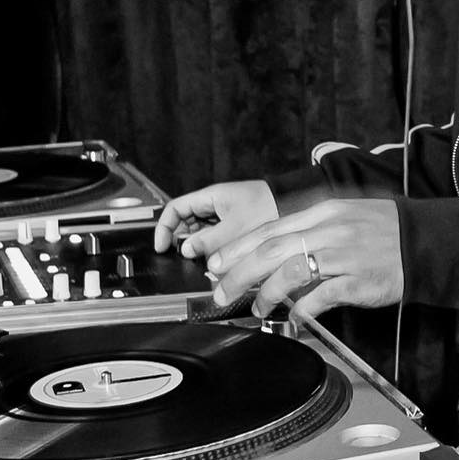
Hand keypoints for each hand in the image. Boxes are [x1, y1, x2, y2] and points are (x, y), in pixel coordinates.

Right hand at [153, 180, 278, 259]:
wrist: (297, 205)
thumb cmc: (270, 207)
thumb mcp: (234, 228)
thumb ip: (208, 240)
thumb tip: (186, 250)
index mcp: (211, 197)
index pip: (176, 208)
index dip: (164, 227)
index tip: (161, 247)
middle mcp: (216, 205)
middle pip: (187, 223)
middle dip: (184, 242)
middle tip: (187, 260)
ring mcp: (226, 215)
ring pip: (203, 234)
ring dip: (202, 250)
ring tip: (208, 263)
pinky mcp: (237, 225)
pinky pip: (218, 239)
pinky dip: (216, 251)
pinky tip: (222, 262)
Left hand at [207, 199, 402, 323]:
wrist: (425, 241)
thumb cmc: (384, 230)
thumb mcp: (345, 216)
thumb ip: (311, 229)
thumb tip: (276, 249)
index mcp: (323, 212)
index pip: (269, 228)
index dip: (238, 248)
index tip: (216, 263)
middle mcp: (329, 230)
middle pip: (270, 250)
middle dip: (238, 274)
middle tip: (220, 293)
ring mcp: (343, 254)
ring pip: (289, 273)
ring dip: (266, 294)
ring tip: (257, 309)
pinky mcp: (357, 280)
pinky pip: (320, 297)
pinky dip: (300, 311)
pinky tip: (292, 321)